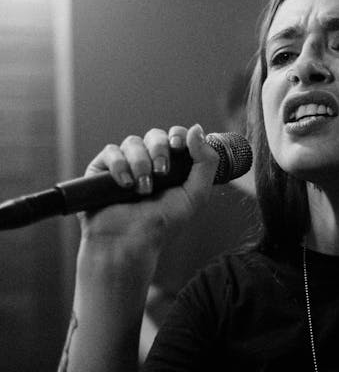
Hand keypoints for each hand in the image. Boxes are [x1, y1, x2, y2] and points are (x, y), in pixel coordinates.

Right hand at [79, 124, 218, 249]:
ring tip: (143, 189)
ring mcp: (124, 164)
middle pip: (155, 135)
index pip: (175, 137)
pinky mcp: (101, 170)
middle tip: (161, 172)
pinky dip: (119, 165)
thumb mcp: (195, 195)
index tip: (179, 146)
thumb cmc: (162, 224)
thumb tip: (196, 128)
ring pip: (133, 142)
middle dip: (160, 150)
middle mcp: (148, 162)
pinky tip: (125, 184)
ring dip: (141, 163)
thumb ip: (205, 162)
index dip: (178, 135)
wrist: (130, 242)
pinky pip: (111, 151)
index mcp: (171, 166)